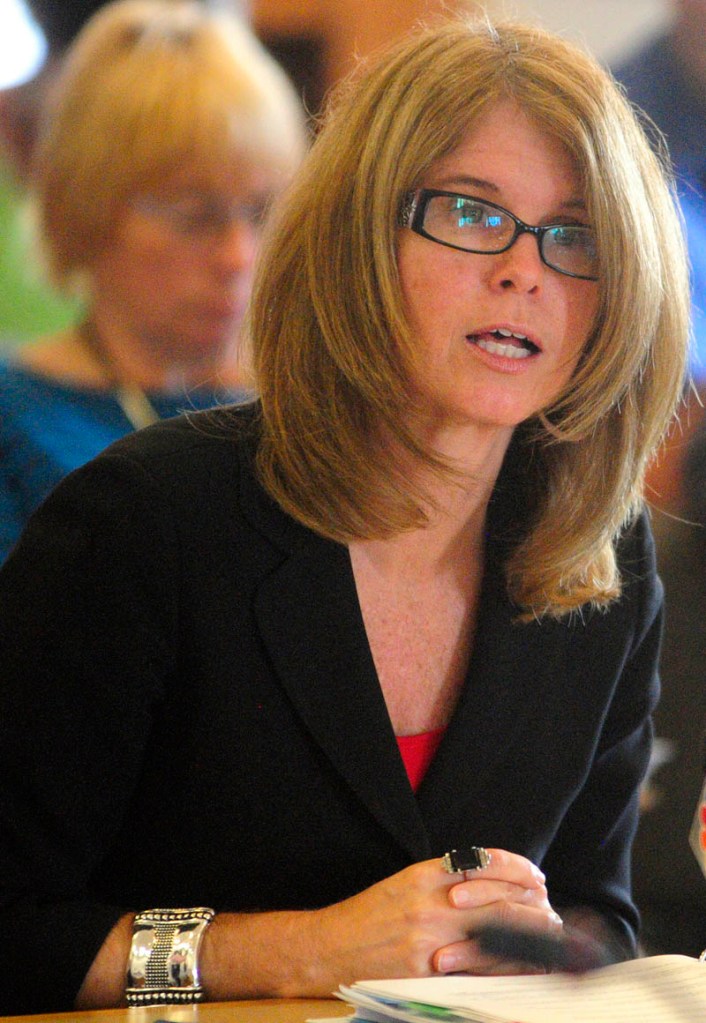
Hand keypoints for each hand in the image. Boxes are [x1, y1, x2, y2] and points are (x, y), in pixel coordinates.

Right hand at [299, 848, 560, 990]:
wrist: (330, 948)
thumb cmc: (369, 916)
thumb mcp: (404, 883)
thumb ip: (444, 878)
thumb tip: (490, 880)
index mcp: (423, 875)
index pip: (483, 863)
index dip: (517, 868)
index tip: (535, 875)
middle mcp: (429, 903)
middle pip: (497, 899)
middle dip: (532, 904)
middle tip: (549, 906)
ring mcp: (430, 939)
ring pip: (495, 934)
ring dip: (528, 935)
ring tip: (548, 934)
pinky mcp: (428, 972)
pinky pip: (478, 968)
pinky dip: (506, 964)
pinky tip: (524, 963)